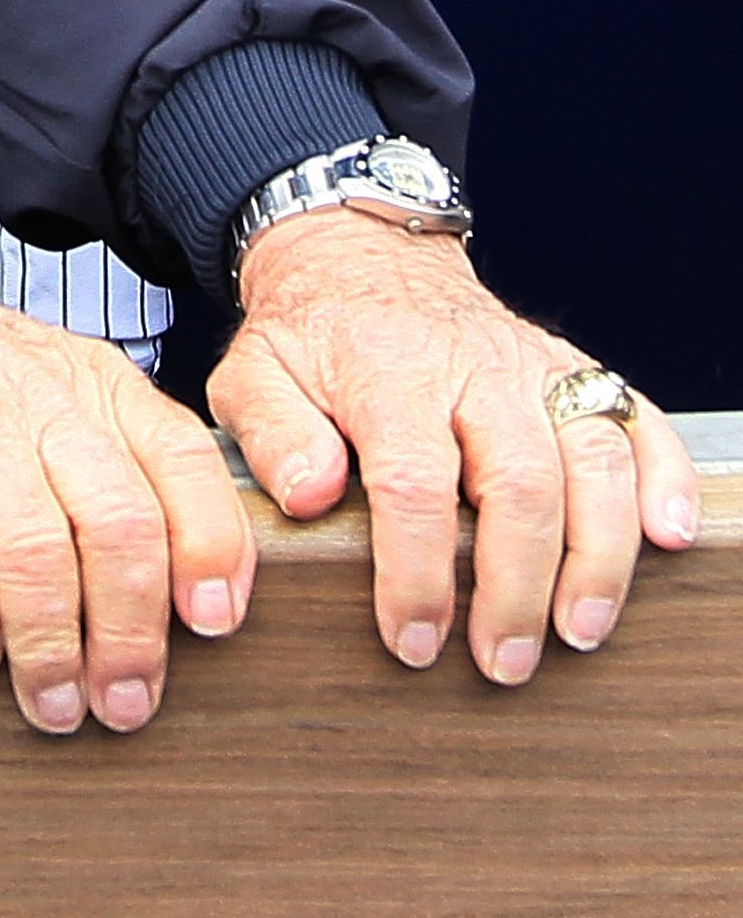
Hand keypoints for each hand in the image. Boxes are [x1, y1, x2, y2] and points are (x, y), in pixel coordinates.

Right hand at [0, 232, 254, 735]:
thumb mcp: (47, 384)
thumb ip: (109, 457)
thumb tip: (175, 578)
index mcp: (98, 384)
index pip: (187, 464)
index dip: (213, 550)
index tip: (216, 623)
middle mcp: (45, 400)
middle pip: (120, 526)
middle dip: (130, 633)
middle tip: (124, 699)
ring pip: (39, 552)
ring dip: (51, 647)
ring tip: (53, 700)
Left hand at [212, 209, 700, 683]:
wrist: (359, 256)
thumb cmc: (308, 334)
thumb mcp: (252, 373)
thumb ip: (271, 434)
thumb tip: (311, 495)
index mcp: (388, 373)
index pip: (414, 484)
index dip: (418, 573)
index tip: (413, 640)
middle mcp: (473, 368)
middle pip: (520, 482)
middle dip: (517, 585)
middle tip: (503, 661)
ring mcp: (531, 366)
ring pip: (592, 457)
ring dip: (598, 553)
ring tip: (579, 629)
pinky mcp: (571, 368)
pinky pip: (636, 417)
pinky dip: (663, 476)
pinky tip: (666, 536)